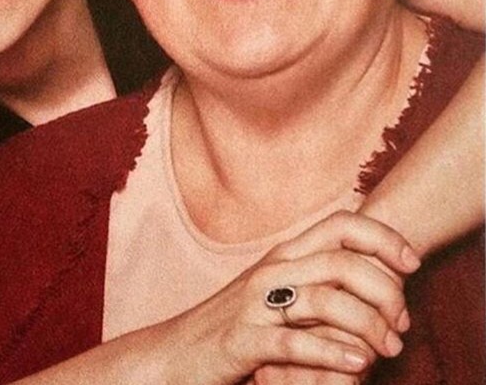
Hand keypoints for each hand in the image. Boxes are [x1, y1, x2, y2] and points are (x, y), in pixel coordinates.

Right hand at [163, 211, 417, 384]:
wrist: (176, 353)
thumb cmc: (237, 325)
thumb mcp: (279, 293)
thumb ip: (318, 280)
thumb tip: (377, 280)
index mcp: (285, 254)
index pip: (341, 224)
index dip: (383, 237)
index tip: (411, 264)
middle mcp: (272, 270)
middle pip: (342, 260)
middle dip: (385, 289)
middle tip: (401, 323)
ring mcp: (255, 304)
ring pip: (324, 300)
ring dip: (366, 326)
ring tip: (386, 350)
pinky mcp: (243, 340)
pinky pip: (293, 342)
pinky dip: (330, 353)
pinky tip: (356, 364)